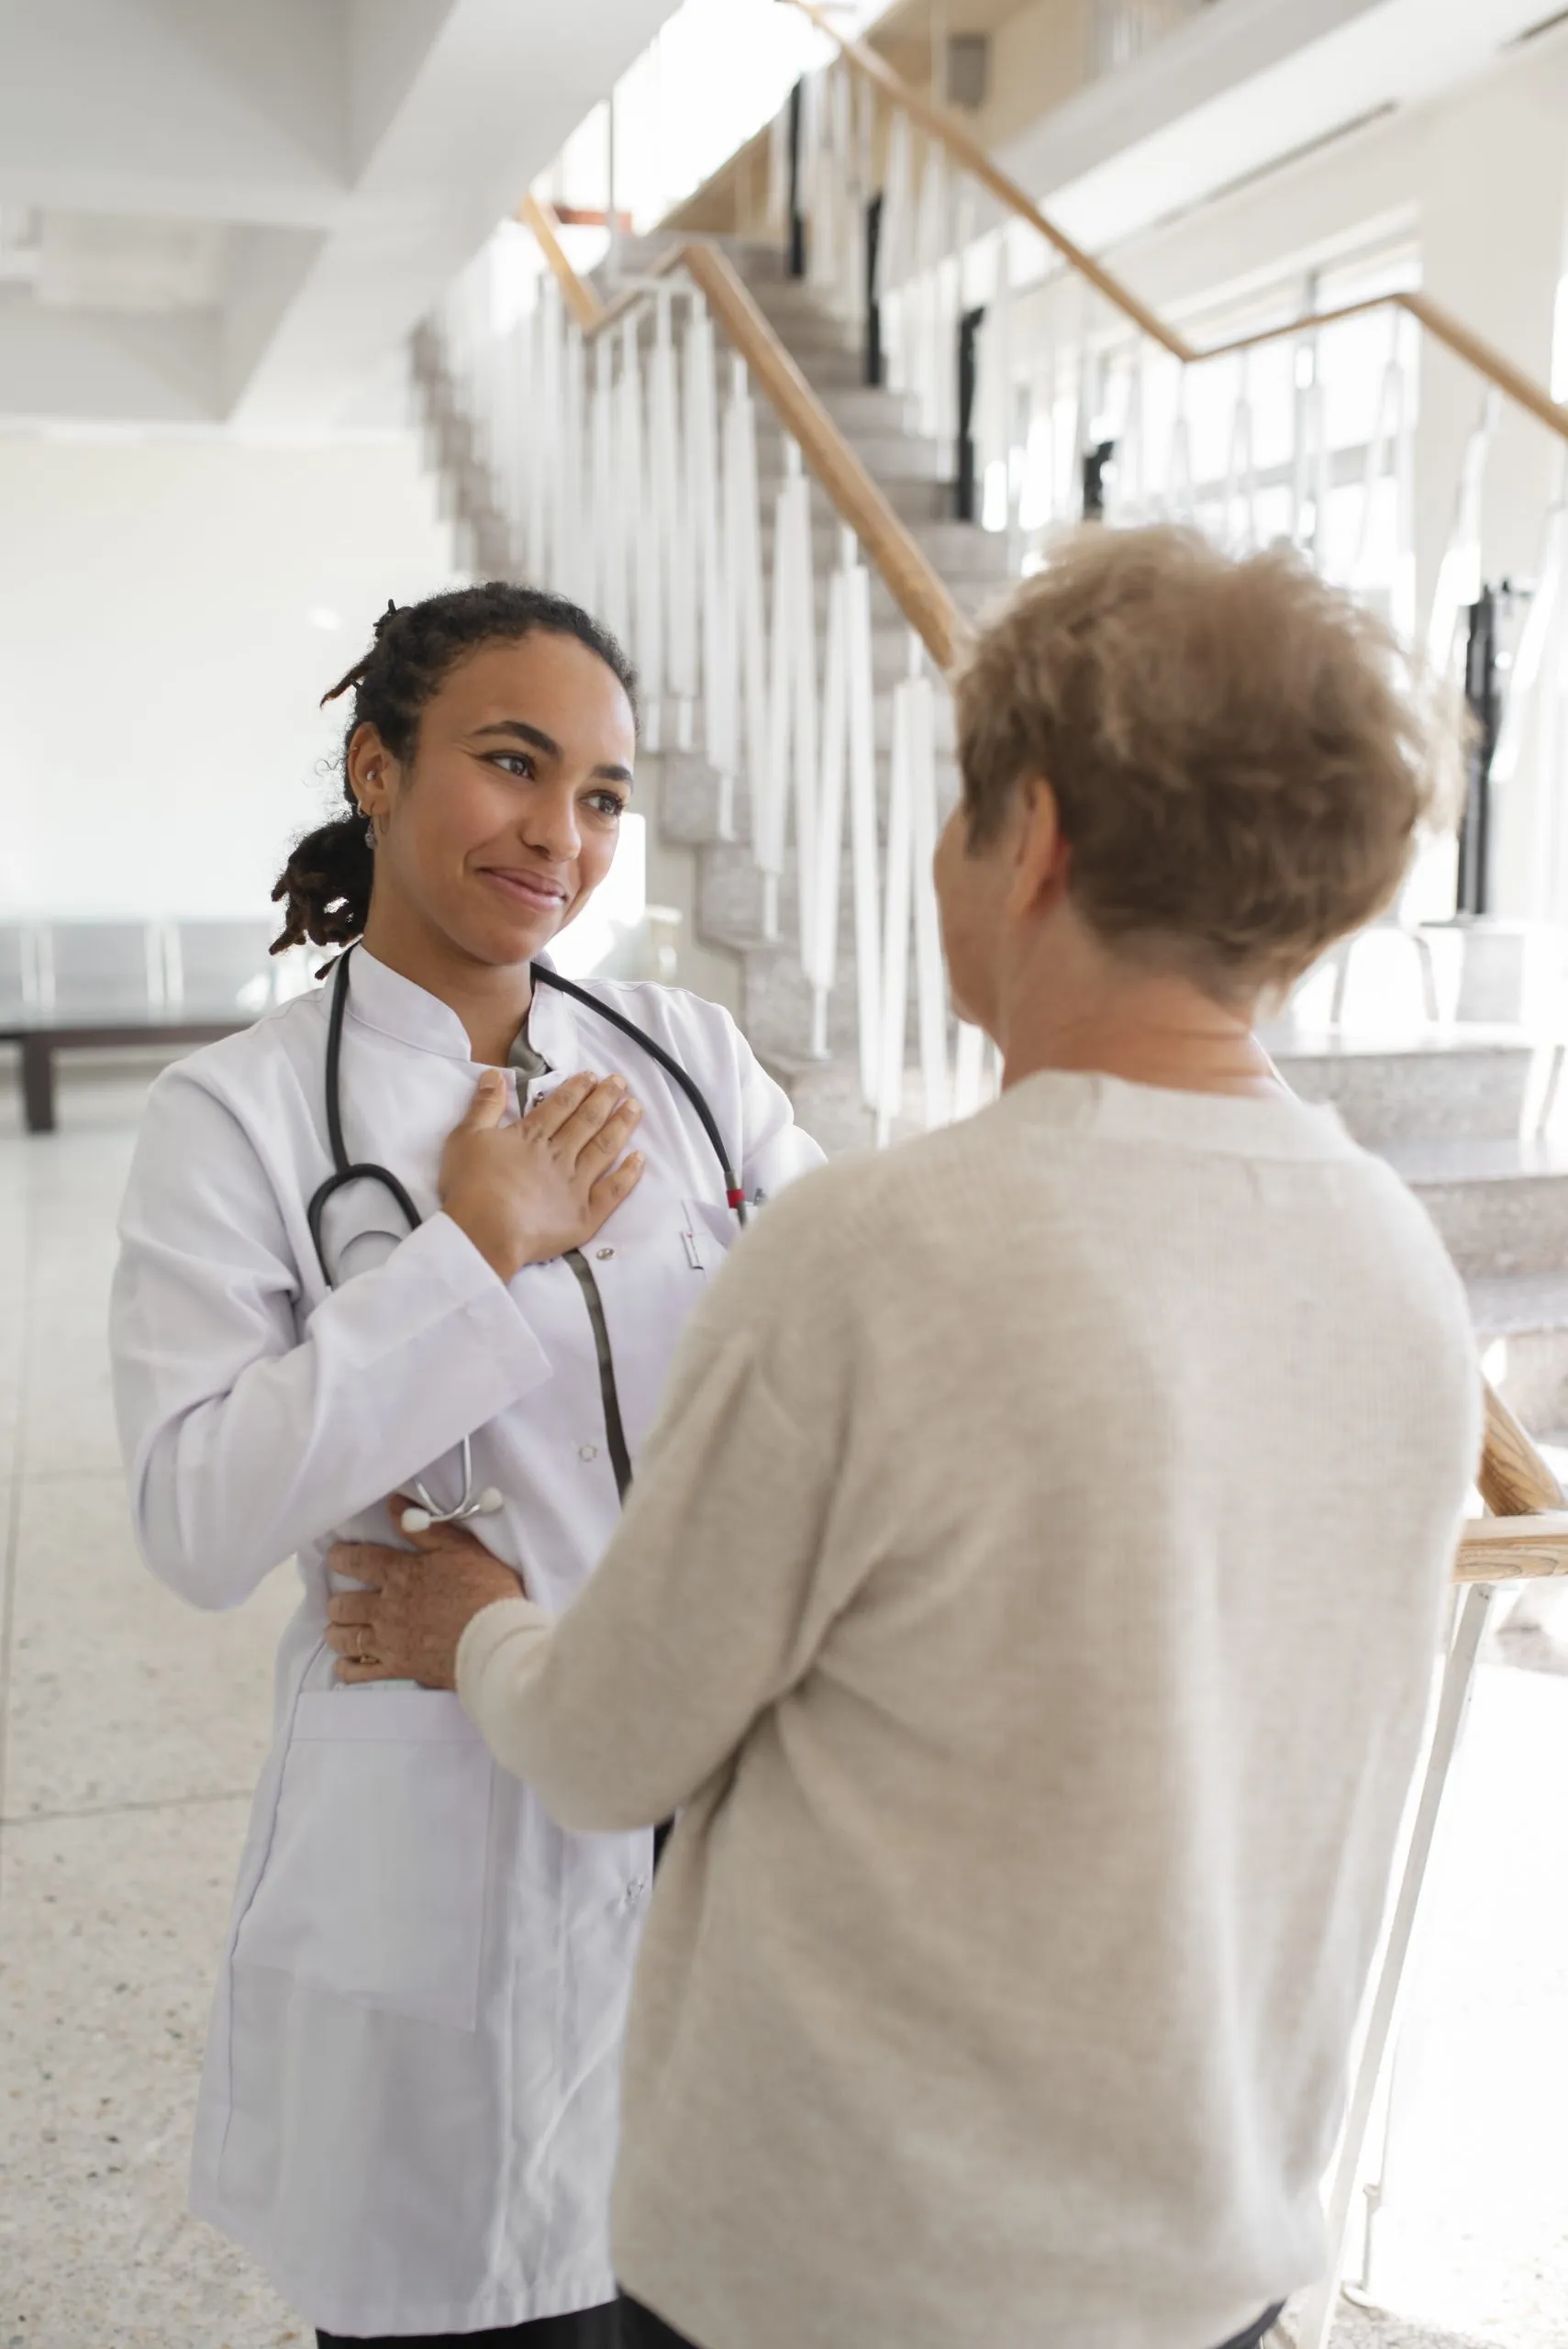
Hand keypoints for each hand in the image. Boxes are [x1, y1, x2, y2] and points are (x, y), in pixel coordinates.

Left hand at [325, 1497, 531, 1687]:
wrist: (495, 1639)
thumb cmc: (484, 1589)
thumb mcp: (460, 1548)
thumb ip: (425, 1528)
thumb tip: (395, 1506)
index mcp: (400, 1574)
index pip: (358, 1561)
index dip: (341, 1557)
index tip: (335, 1557)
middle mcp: (386, 1608)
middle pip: (344, 1605)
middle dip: (337, 1602)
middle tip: (339, 1601)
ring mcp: (389, 1641)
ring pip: (346, 1638)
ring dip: (337, 1632)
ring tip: (337, 1630)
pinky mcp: (398, 1668)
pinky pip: (360, 1672)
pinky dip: (347, 1668)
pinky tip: (344, 1665)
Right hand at [440, 1066, 644, 1280]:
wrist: (485, 1232)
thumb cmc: (471, 1186)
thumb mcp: (467, 1137)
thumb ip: (484, 1106)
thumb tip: (494, 1074)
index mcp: (532, 1136)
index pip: (561, 1106)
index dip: (578, 1088)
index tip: (594, 1076)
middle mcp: (560, 1155)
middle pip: (587, 1121)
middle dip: (605, 1099)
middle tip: (620, 1083)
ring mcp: (576, 1184)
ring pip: (604, 1148)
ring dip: (621, 1126)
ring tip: (635, 1108)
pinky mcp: (585, 1214)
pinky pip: (614, 1191)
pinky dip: (629, 1174)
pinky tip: (640, 1158)